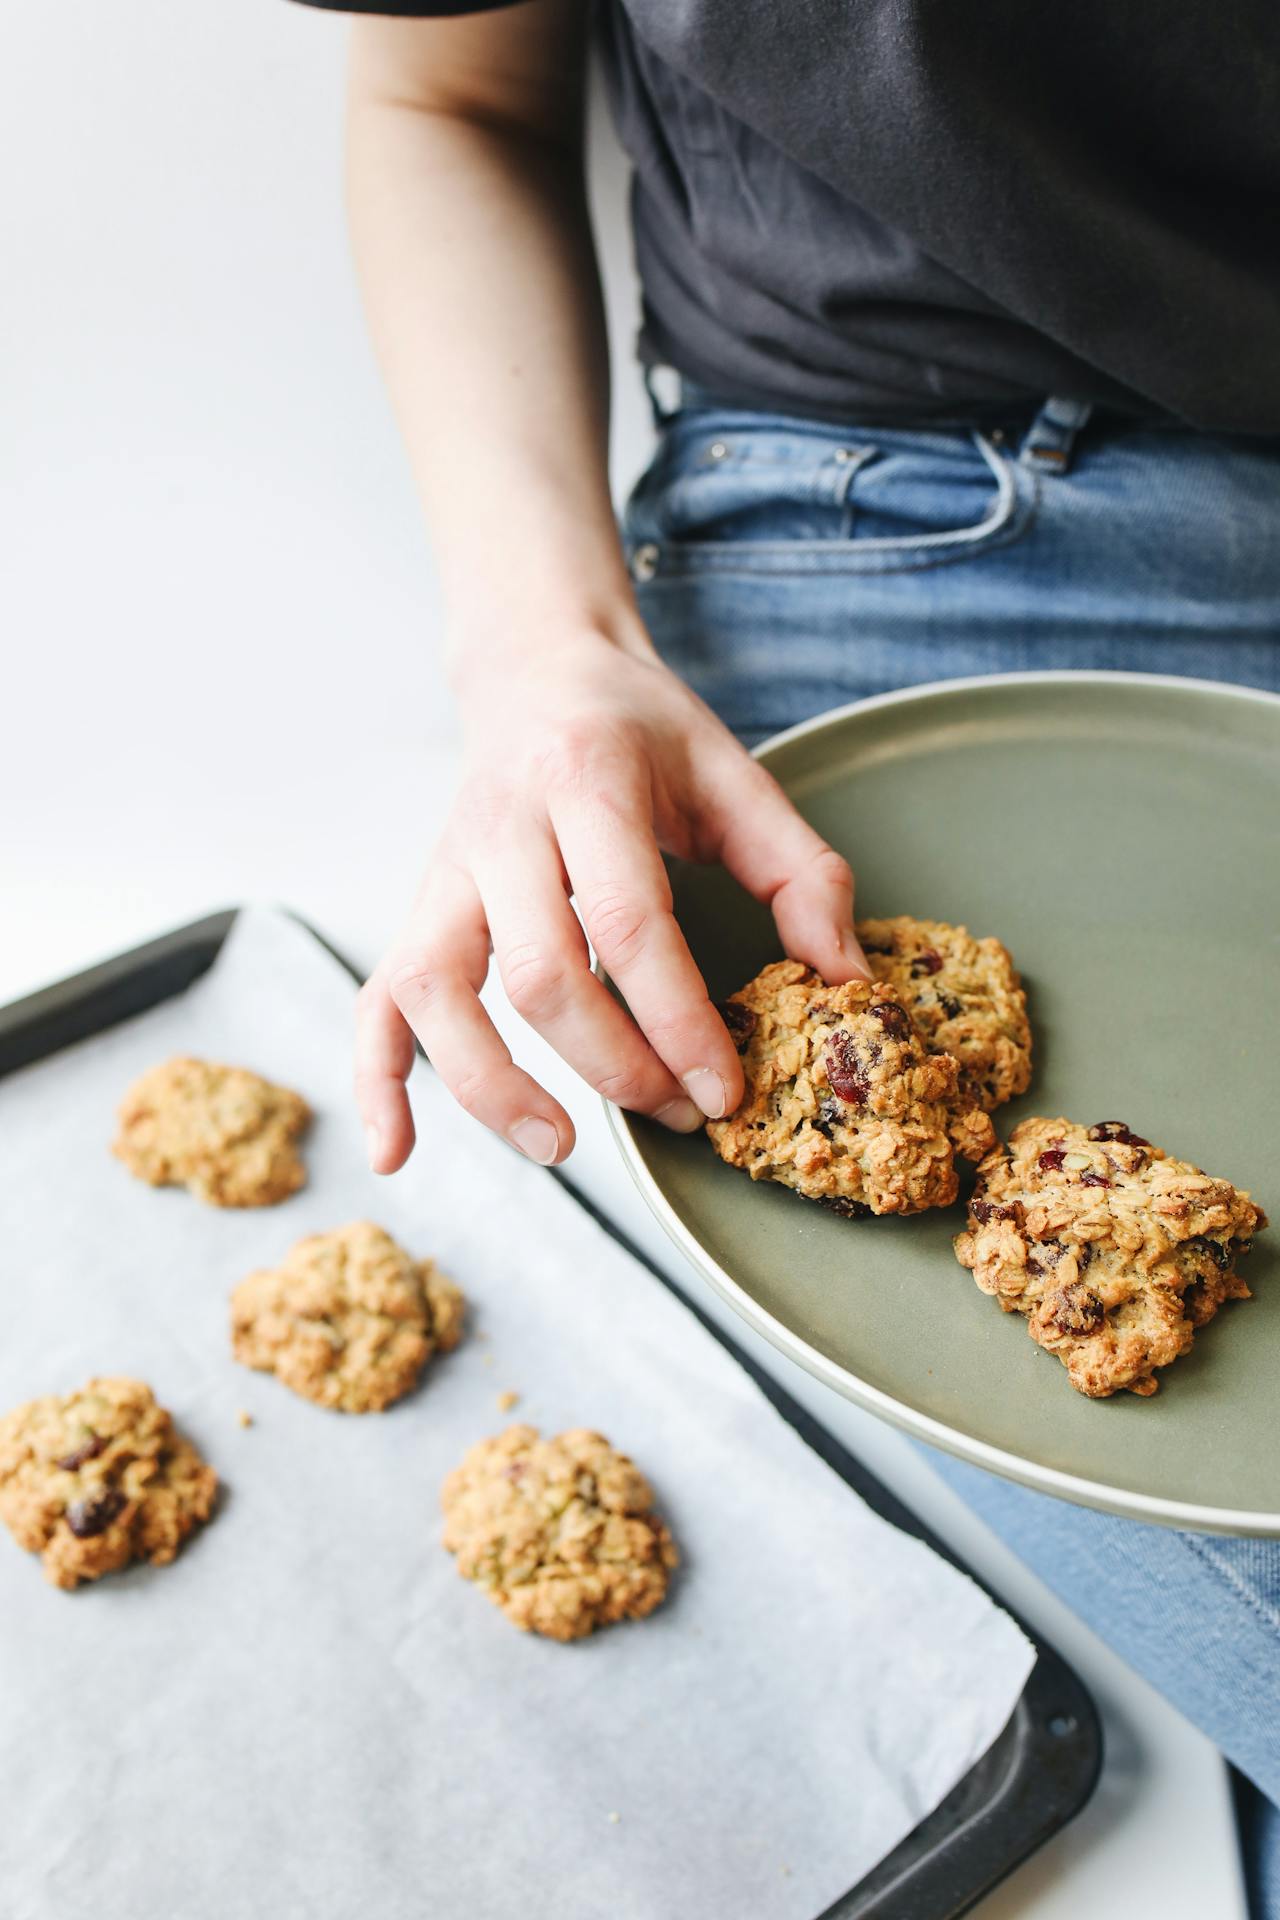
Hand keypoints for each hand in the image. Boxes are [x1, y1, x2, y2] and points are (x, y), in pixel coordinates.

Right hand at [356, 626, 871, 1168]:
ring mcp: (444, 868)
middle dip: (613, 1064)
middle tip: (679, 1112)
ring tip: (561, 1145)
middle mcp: (501, 826)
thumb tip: (844, 981)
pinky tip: (397, 1151)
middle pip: (538, 972)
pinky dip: (378, 1079)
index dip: (677, 1021)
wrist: (536, 667)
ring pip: (436, 989)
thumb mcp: (735, 772)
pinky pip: (378, 997)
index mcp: (588, 782)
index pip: (627, 922)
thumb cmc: (641, 729)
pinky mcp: (418, 903)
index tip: (724, 1089)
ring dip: (491, 1083)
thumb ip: (801, 871)